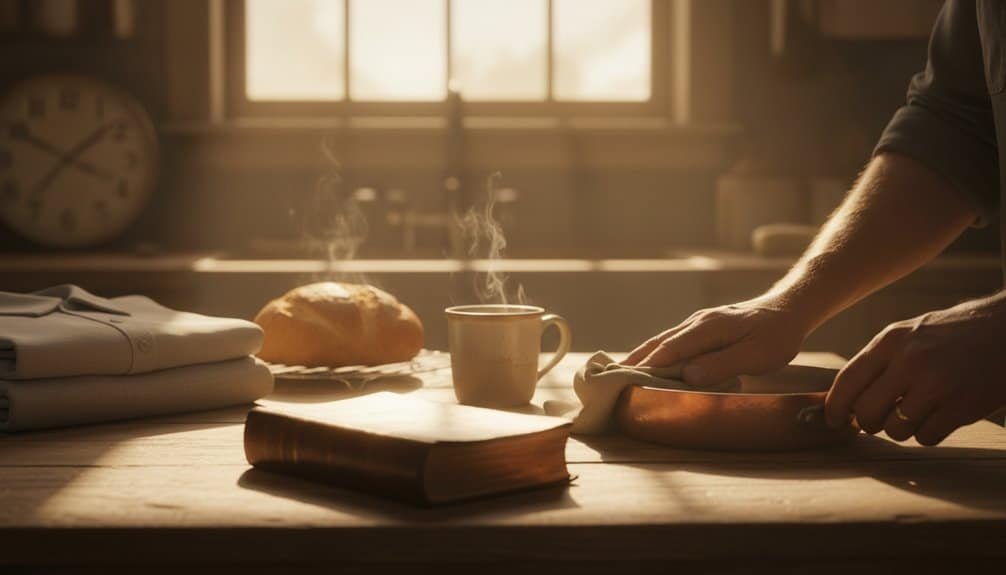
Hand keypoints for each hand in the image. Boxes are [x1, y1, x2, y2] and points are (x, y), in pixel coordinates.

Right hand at [623, 296, 810, 385]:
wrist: (789, 309)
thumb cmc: (776, 335)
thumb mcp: (756, 355)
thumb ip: (722, 364)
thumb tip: (687, 375)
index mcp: (707, 328)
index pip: (670, 349)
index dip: (647, 365)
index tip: (625, 380)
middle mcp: (696, 322)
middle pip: (659, 343)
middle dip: (635, 360)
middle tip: (609, 378)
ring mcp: (698, 323)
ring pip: (663, 340)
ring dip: (642, 355)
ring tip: (621, 371)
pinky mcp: (703, 327)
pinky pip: (673, 340)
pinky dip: (656, 352)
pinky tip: (650, 361)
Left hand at [825, 292, 1005, 444]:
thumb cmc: (952, 334)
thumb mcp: (909, 334)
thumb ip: (878, 362)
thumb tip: (843, 401)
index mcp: (891, 340)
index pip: (846, 381)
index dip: (834, 408)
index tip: (833, 421)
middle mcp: (910, 360)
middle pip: (865, 412)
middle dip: (868, 423)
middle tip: (879, 419)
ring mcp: (936, 384)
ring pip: (895, 430)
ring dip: (901, 429)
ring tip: (917, 411)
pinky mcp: (961, 407)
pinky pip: (925, 437)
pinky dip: (928, 433)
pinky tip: (939, 415)